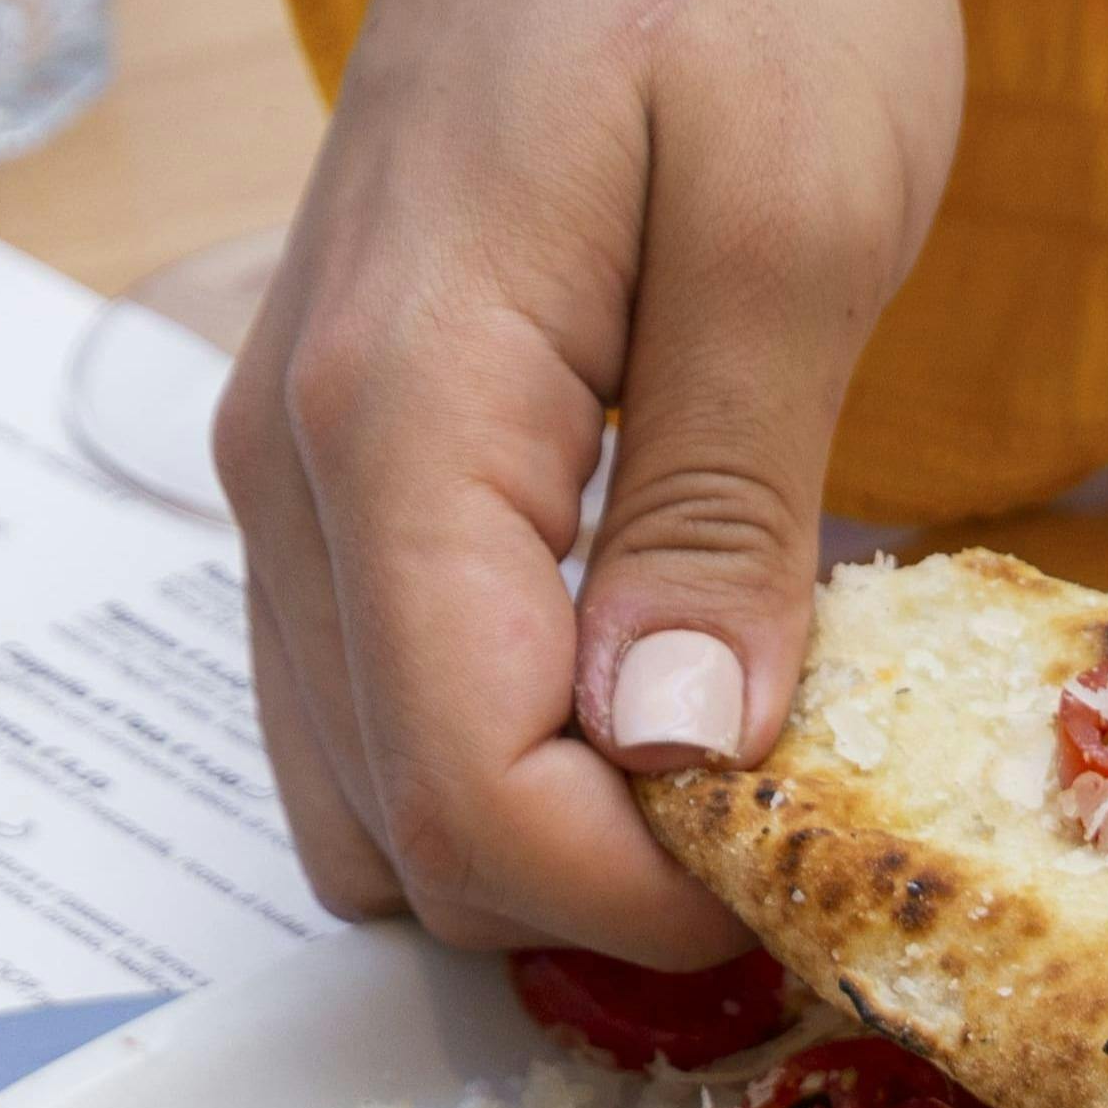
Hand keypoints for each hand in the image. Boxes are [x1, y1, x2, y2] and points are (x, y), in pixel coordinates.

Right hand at [218, 0, 961, 967]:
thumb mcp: (791, 213)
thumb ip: (721, 501)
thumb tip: (678, 744)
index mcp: (399, 417)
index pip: (470, 794)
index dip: (646, 894)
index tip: (809, 865)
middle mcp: (299, 470)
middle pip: (400, 834)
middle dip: (598, 887)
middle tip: (797, 829)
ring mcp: (298, 472)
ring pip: (368, 794)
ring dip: (549, 837)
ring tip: (739, 773)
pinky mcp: (340, 463)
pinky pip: (382, 695)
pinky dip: (510, 753)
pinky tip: (663, 690)